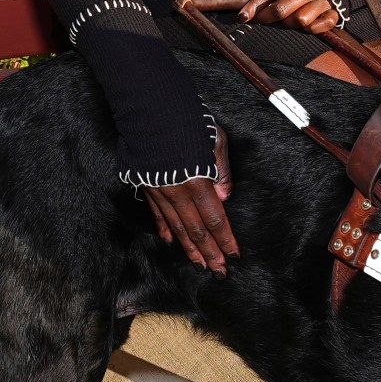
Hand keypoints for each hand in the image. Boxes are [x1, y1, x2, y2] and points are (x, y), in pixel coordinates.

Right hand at [143, 128, 237, 274]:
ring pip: (177, 227)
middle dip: (209, 253)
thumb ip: (221, 171)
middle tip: (218, 272)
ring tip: (199, 264)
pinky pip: (157, 214)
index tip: (233, 255)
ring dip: (189, 248)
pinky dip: (165, 229)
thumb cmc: (188, 120)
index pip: (215, 218)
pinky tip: (172, 242)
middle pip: (196, 229)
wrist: (150, 109)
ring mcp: (160, 191)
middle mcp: (177, 191)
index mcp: (198, 181)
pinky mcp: (147, 185)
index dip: (225, 239)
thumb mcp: (215, 140)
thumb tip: (224, 199)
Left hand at [239, 0, 339, 34]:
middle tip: (260, 18)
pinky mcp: (335, 7)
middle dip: (266, 17)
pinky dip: (314, 27)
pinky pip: (324, 24)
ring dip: (290, 22)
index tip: (243, 16)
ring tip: (286, 17)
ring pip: (301, 20)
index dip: (254, 6)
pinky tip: (307, 23)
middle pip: (282, 10)